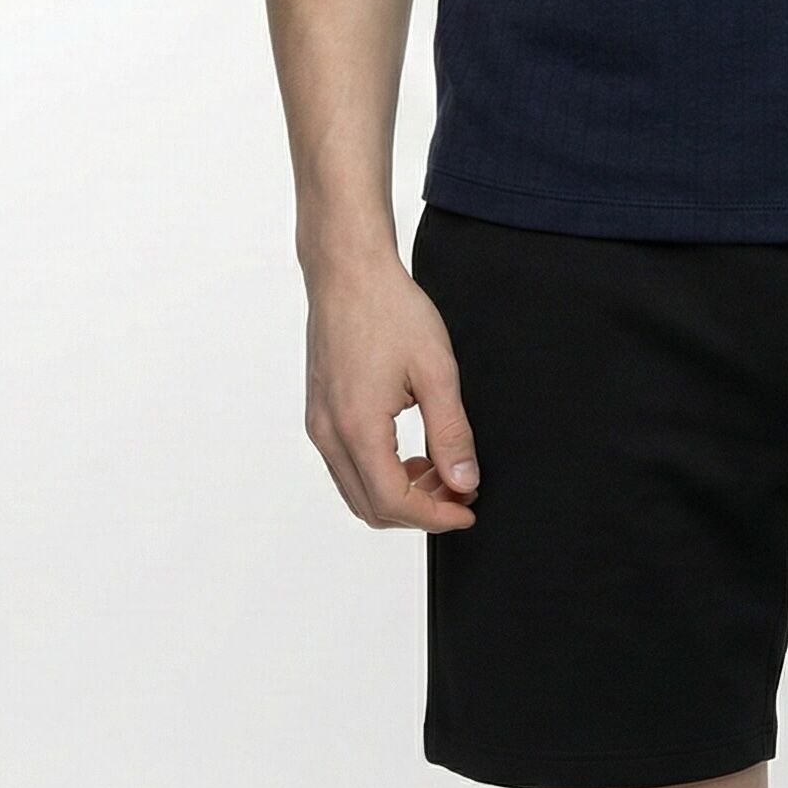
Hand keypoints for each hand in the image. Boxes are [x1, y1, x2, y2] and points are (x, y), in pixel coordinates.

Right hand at [303, 255, 479, 531]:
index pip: (394, 502)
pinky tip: (411, 453)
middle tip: (461, 490)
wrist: (348, 271)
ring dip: (400, 493)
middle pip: (371, 507)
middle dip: (420, 509)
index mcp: (357, 428)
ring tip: (441, 470)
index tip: (468, 509)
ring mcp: (318, 424)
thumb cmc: (390, 310)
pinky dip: (380, 474)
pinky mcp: (319, 411)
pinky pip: (346, 465)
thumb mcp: (436, 370)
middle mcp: (329, 434)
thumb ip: (451, 432)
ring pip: (356, 490)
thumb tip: (465, 480)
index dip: (435, 516)